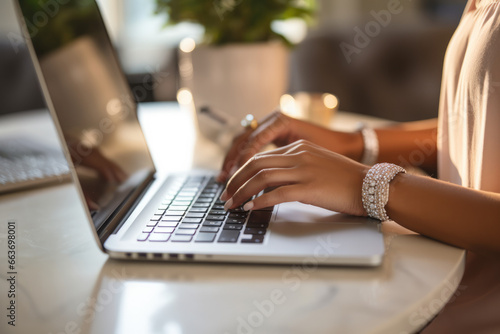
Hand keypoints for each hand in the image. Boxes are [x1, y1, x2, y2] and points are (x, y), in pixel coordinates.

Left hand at [220, 140, 368, 216]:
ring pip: (262, 178)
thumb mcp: (316, 164)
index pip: (261, 156)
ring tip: (232, 205)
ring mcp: (304, 170)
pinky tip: (250, 207)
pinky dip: (259, 201)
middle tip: (225, 196)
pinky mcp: (310, 187)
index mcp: (299, 147)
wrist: (371, 185)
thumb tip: (269, 183)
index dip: (241, 171)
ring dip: (242, 192)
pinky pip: (277, 193)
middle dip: (235, 181)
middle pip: (256, 164)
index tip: (231, 184)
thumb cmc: (345, 179)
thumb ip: (294, 168)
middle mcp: (299, 155)